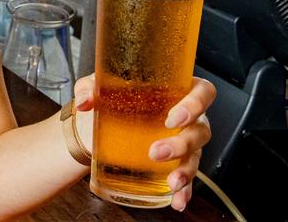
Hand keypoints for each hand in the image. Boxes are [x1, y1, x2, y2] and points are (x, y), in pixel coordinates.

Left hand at [73, 75, 215, 211]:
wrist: (98, 123)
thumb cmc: (109, 97)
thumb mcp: (96, 86)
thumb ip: (89, 88)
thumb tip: (85, 102)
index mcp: (175, 90)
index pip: (202, 92)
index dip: (195, 104)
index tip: (173, 118)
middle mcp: (187, 118)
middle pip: (200, 129)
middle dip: (183, 144)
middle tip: (156, 152)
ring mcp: (184, 142)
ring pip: (196, 156)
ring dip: (186, 171)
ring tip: (172, 182)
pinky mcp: (176, 163)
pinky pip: (187, 179)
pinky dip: (184, 191)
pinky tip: (176, 201)